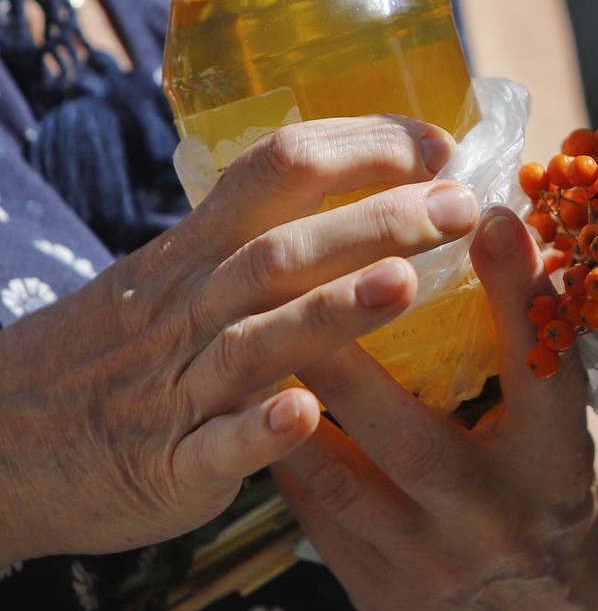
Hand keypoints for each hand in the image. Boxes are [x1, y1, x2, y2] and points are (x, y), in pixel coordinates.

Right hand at [0, 116, 478, 562]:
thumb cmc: (122, 348)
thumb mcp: (179, 271)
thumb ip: (264, 234)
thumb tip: (380, 185)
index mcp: (201, 249)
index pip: (280, 169)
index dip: (361, 149)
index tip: (439, 146)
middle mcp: (192, 306)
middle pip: (284, 247)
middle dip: (376, 222)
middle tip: (461, 207)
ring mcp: (178, 385)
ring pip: (257, 337)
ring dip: (331, 309)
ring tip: (404, 285)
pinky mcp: (170, 464)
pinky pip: (214, 447)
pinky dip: (257, 431)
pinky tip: (303, 416)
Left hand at [272, 207, 597, 610]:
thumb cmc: (547, 487)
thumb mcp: (559, 427)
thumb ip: (533, 353)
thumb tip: (500, 226)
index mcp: (557, 467)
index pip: (544, 373)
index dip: (520, 296)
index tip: (494, 217)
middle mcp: (499, 520)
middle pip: (418, 441)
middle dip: (354, 366)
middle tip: (303, 284)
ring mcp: (434, 566)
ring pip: (348, 488)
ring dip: (295, 415)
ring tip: (250, 346)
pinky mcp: (383, 593)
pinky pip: (320, 522)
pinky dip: (287, 463)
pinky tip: (252, 412)